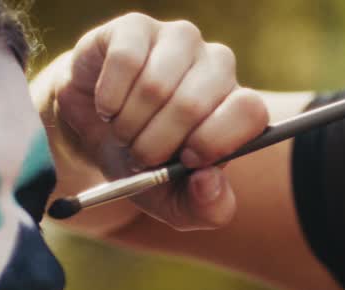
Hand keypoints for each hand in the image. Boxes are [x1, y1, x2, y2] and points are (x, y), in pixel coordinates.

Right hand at [40, 13, 267, 230]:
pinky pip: (124, 61)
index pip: (250, 111)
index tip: (185, 161)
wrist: (94, 135)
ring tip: (124, 132)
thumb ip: (207, 207)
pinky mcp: (137, 27)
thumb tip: (211, 181)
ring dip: (128, 125)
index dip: (214, 140)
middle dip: (156, 144)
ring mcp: (179, 40)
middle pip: (193, 103)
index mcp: (237, 106)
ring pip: (154, 86)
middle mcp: (216, 66)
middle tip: (141, 155)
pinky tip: (108, 107)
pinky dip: (109, 99)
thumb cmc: (145, 166)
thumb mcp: (176, 202)